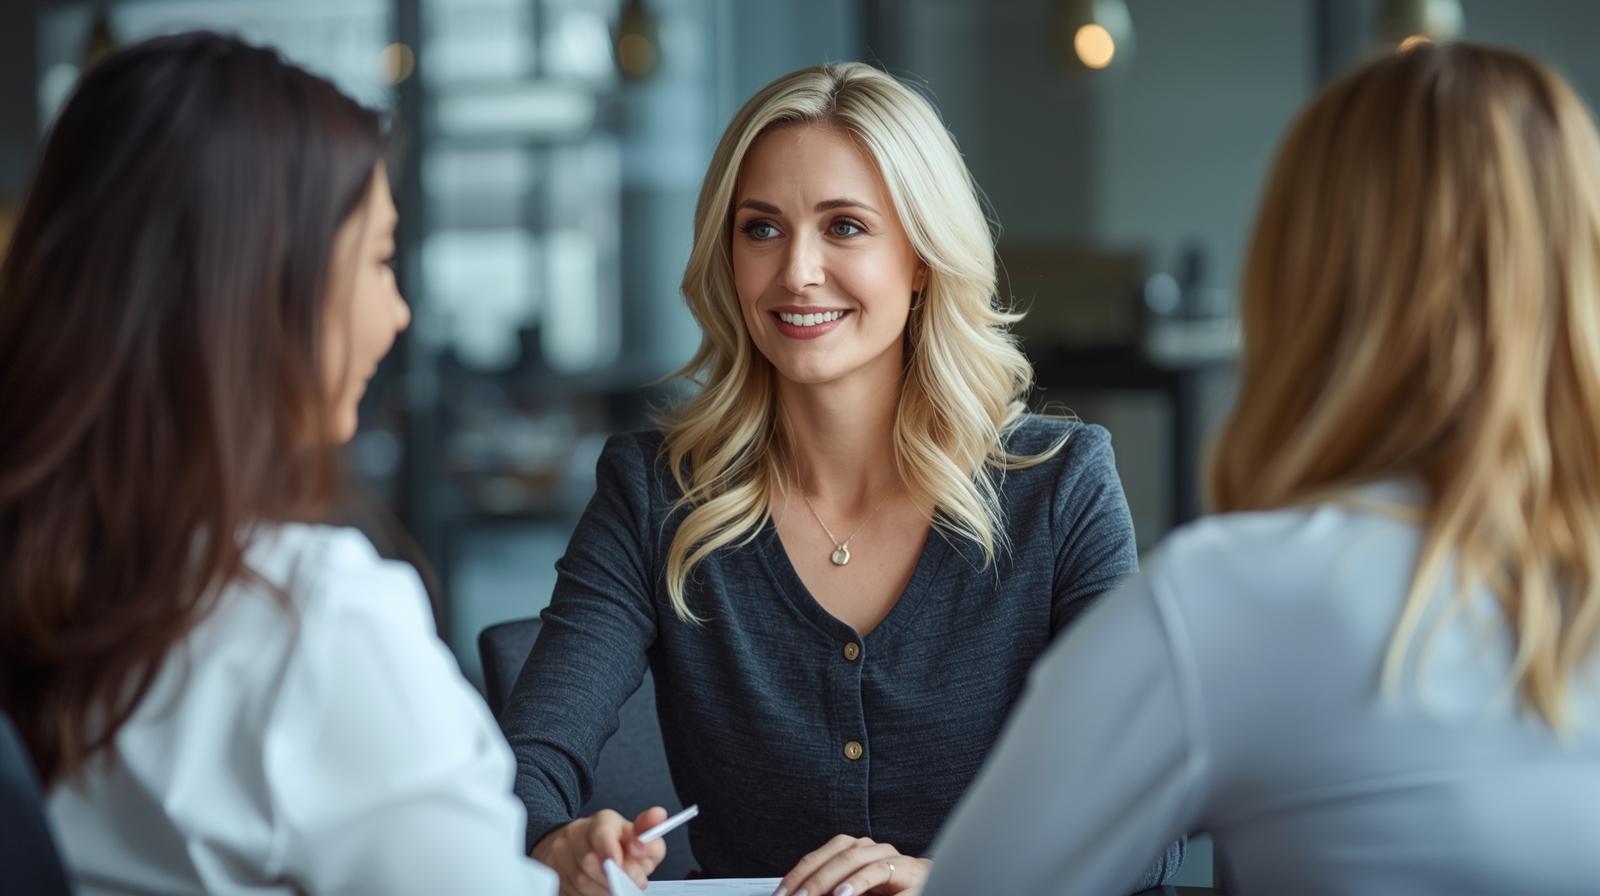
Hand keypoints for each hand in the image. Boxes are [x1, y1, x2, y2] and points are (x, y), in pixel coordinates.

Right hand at [531, 807, 668, 895]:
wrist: (581, 845)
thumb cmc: (616, 844)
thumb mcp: (637, 836)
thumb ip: (649, 833)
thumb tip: (658, 818)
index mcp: (602, 821)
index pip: (602, 834)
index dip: (610, 851)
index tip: (619, 866)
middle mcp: (576, 833)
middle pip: (590, 863)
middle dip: (613, 880)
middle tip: (631, 886)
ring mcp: (559, 853)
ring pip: (579, 881)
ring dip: (602, 891)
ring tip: (615, 888)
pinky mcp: (551, 872)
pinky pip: (569, 890)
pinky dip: (587, 894)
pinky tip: (597, 889)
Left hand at [775, 834, 929, 895]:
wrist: (929, 887)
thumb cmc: (887, 892)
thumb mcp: (852, 890)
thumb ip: (829, 890)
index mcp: (854, 849)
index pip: (818, 857)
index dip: (796, 876)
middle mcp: (871, 849)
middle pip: (836, 856)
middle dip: (812, 879)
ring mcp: (890, 858)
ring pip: (857, 859)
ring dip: (833, 880)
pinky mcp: (907, 872)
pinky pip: (879, 874)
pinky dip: (860, 884)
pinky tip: (845, 894)